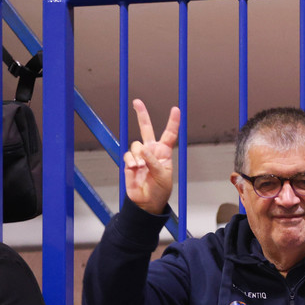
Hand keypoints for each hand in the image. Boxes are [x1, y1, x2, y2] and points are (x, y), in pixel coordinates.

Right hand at [124, 99, 180, 213]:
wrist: (146, 202)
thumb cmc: (159, 190)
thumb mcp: (162, 176)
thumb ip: (153, 161)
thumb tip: (142, 150)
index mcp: (164, 153)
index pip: (169, 134)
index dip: (173, 122)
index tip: (175, 109)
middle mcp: (151, 151)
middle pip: (146, 129)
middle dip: (142, 115)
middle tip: (137, 102)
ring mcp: (140, 156)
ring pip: (136, 145)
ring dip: (138, 156)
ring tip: (141, 168)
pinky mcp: (129, 162)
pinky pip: (128, 155)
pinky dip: (131, 162)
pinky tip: (134, 169)